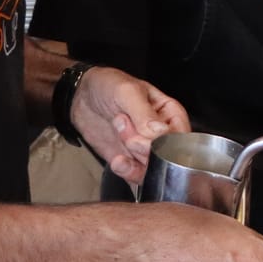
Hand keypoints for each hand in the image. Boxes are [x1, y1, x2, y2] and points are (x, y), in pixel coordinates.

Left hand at [71, 67, 187, 185]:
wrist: (81, 97)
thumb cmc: (108, 86)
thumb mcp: (127, 92)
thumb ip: (144, 113)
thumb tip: (160, 131)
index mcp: (170, 114)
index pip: (181, 136)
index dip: (166, 141)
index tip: (147, 134)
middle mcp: (162, 134)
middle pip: (167, 156)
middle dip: (146, 149)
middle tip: (129, 135)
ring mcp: (146, 149)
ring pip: (153, 168)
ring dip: (136, 160)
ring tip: (122, 140)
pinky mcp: (130, 161)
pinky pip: (136, 175)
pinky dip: (127, 171)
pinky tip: (118, 161)